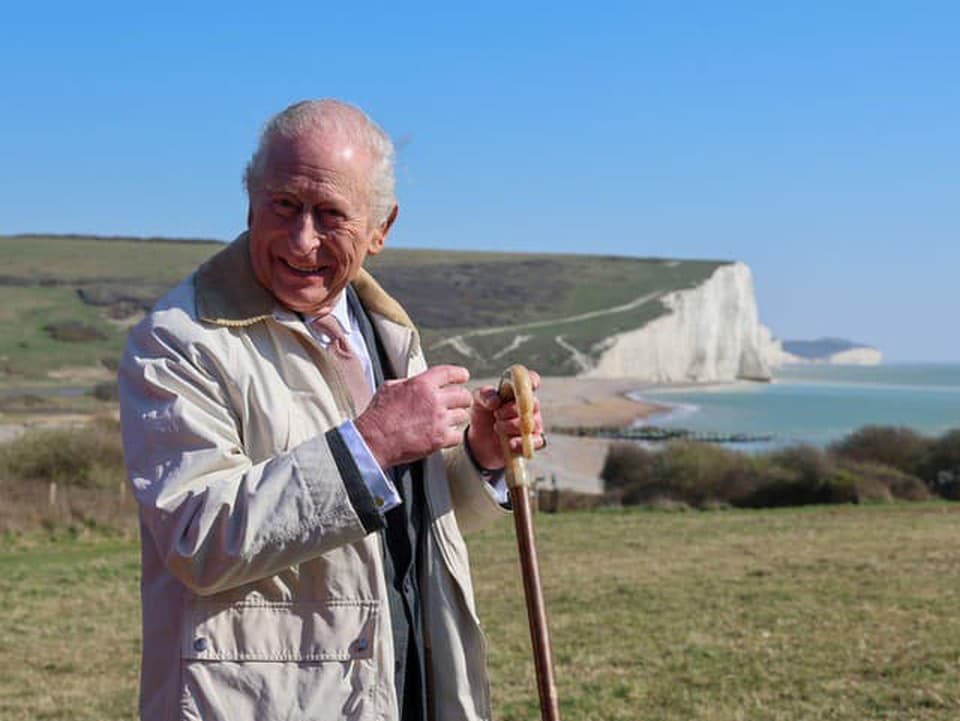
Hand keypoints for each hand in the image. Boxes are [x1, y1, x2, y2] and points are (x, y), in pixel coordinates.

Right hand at [355, 365, 472, 468]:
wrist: (374, 440)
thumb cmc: (378, 415)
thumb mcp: (390, 388)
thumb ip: (409, 383)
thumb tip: (418, 382)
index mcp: (422, 384)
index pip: (450, 373)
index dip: (460, 374)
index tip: (463, 376)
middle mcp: (434, 399)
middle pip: (463, 395)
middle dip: (461, 399)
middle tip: (456, 404)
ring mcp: (439, 419)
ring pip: (462, 415)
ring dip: (455, 418)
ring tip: (444, 422)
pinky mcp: (440, 438)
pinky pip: (458, 435)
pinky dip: (452, 436)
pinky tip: (442, 436)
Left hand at [466, 370, 544, 469]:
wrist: (481, 441)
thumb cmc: (483, 414)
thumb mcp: (478, 402)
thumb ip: (484, 395)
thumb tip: (496, 400)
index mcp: (517, 390)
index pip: (531, 380)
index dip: (531, 380)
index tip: (526, 385)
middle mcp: (529, 405)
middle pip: (532, 403)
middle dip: (512, 409)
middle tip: (496, 414)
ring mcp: (533, 423)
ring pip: (532, 422)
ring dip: (512, 426)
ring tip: (497, 427)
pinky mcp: (533, 442)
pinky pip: (537, 441)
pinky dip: (522, 442)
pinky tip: (510, 443)